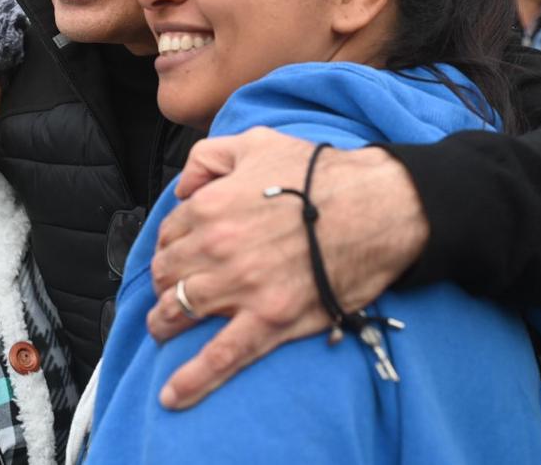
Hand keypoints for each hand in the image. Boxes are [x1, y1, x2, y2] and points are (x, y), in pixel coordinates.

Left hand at [147, 127, 428, 408]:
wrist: (376, 207)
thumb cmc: (320, 174)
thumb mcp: (256, 143)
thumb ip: (208, 157)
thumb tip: (183, 187)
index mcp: (209, 207)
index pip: (168, 234)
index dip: (172, 245)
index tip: (180, 253)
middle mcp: (215, 249)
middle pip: (168, 276)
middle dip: (165, 283)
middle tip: (172, 289)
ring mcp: (240, 289)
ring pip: (180, 314)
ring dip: (165, 323)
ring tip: (164, 329)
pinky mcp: (269, 321)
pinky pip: (221, 357)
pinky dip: (192, 379)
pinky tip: (173, 396)